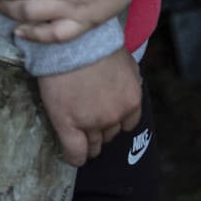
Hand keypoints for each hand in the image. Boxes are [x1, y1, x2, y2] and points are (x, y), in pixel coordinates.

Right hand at [37, 50, 141, 166]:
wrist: (72, 42)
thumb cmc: (96, 45)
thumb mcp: (125, 61)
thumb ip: (130, 79)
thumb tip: (131, 85)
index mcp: (131, 101)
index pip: (128, 124)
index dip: (116, 121)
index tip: (107, 120)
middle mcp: (115, 116)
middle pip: (109, 135)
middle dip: (102, 130)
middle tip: (90, 122)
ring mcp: (92, 123)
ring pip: (93, 144)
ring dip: (88, 142)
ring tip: (80, 138)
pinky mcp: (69, 125)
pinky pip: (74, 151)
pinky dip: (74, 157)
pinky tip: (73, 158)